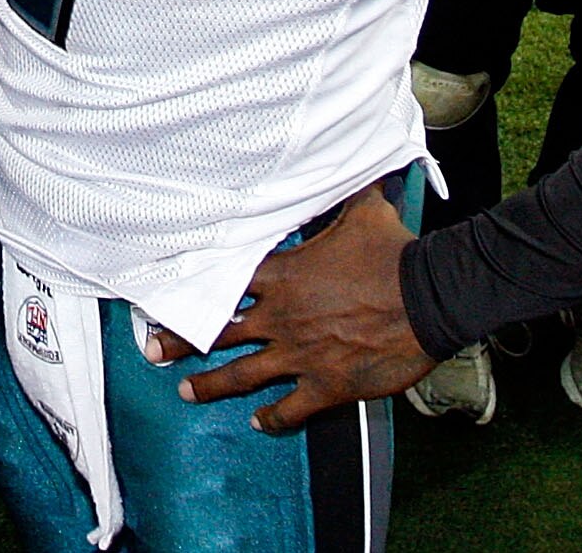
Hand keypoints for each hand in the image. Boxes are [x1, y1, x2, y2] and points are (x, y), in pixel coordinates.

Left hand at [151, 183, 430, 433]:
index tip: (164, 295)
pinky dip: (272, 418)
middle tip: (152, 352)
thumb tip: (350, 158)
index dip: (195, 288)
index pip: (227, 282)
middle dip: (180, 343)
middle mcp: (283, 317)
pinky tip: (259, 423)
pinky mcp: (325, 385)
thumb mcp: (364, 210)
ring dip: (211, 385)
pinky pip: (289, 409)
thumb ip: (345, 192)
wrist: (430, 298)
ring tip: (186, 392)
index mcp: (285, 276)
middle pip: (220, 331)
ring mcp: (301, 355)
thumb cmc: (394, 253)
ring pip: (243, 375)